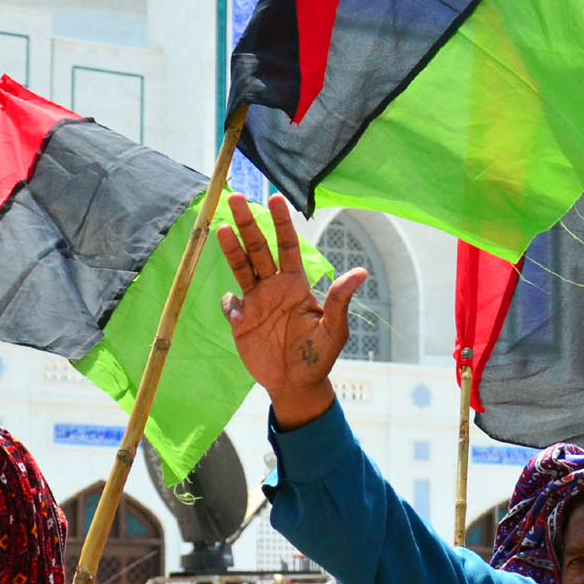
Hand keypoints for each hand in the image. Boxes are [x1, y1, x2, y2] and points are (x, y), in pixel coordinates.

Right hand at [216, 192, 366, 428]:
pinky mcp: (241, 321)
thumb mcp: (334, 329)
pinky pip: (231, 304)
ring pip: (240, 268)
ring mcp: (255, 302)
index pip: (287, 246)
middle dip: (248, 224)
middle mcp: (273, 287)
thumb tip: (361, 271)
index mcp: (295, 284)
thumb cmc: (318, 356)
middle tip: (237, 198)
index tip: (274, 198)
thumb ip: (340, 299)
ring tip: (222, 226)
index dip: (280, 223)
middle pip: (258, 249)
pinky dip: (230, 302)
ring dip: (231, 248)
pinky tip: (237, 310)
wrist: (296, 385)